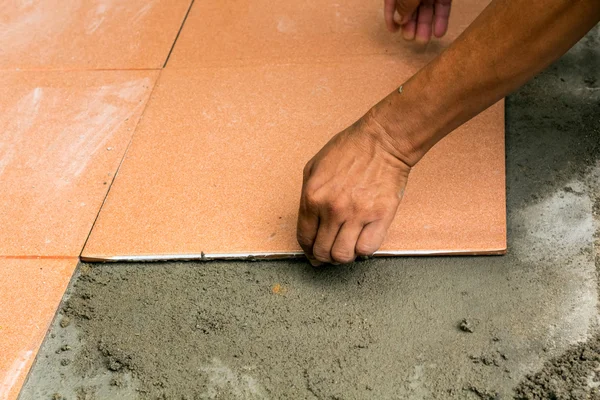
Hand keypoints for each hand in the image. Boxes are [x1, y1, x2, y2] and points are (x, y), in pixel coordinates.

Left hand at [297, 113, 410, 264]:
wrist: (382, 141)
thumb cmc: (349, 150)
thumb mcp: (313, 167)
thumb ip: (307, 197)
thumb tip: (308, 227)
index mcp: (313, 196)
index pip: (304, 238)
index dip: (307, 250)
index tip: (312, 252)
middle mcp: (333, 209)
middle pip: (322, 251)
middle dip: (323, 257)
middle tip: (329, 252)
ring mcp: (357, 214)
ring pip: (343, 255)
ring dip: (343, 256)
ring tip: (346, 247)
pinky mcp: (380, 216)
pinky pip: (367, 249)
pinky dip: (363, 250)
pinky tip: (362, 239)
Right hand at [384, 0, 451, 43]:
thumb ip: (404, 5)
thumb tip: (400, 19)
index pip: (392, 2)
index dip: (391, 17)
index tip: (393, 31)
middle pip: (410, 8)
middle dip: (410, 24)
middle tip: (411, 38)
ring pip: (427, 9)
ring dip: (425, 26)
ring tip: (424, 40)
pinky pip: (442, 6)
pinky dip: (441, 19)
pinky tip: (439, 33)